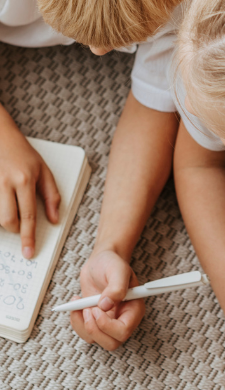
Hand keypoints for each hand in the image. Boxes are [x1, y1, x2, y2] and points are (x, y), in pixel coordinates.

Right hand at [0, 119, 59, 257]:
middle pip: (8, 221)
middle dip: (15, 229)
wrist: (0, 137)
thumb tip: (54, 219)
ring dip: (5, 219)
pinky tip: (4, 204)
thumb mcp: (44, 171)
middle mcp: (6, 183)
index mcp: (25, 180)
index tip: (29, 252)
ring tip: (11, 206)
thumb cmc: (23, 154)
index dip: (29, 237)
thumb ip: (52, 196)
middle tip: (21, 224)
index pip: (28, 216)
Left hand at [70, 249, 144, 349]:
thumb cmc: (112, 264)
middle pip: (111, 342)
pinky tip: (76, 305)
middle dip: (95, 329)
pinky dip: (76, 322)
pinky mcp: (95, 321)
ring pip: (95, 340)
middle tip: (88, 310)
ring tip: (80, 303)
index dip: (108, 326)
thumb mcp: (118, 270)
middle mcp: (122, 319)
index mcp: (134, 309)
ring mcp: (108, 322)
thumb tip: (105, 306)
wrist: (101, 261)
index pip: (124, 330)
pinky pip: (85, 333)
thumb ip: (116, 287)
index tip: (96, 309)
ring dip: (83, 324)